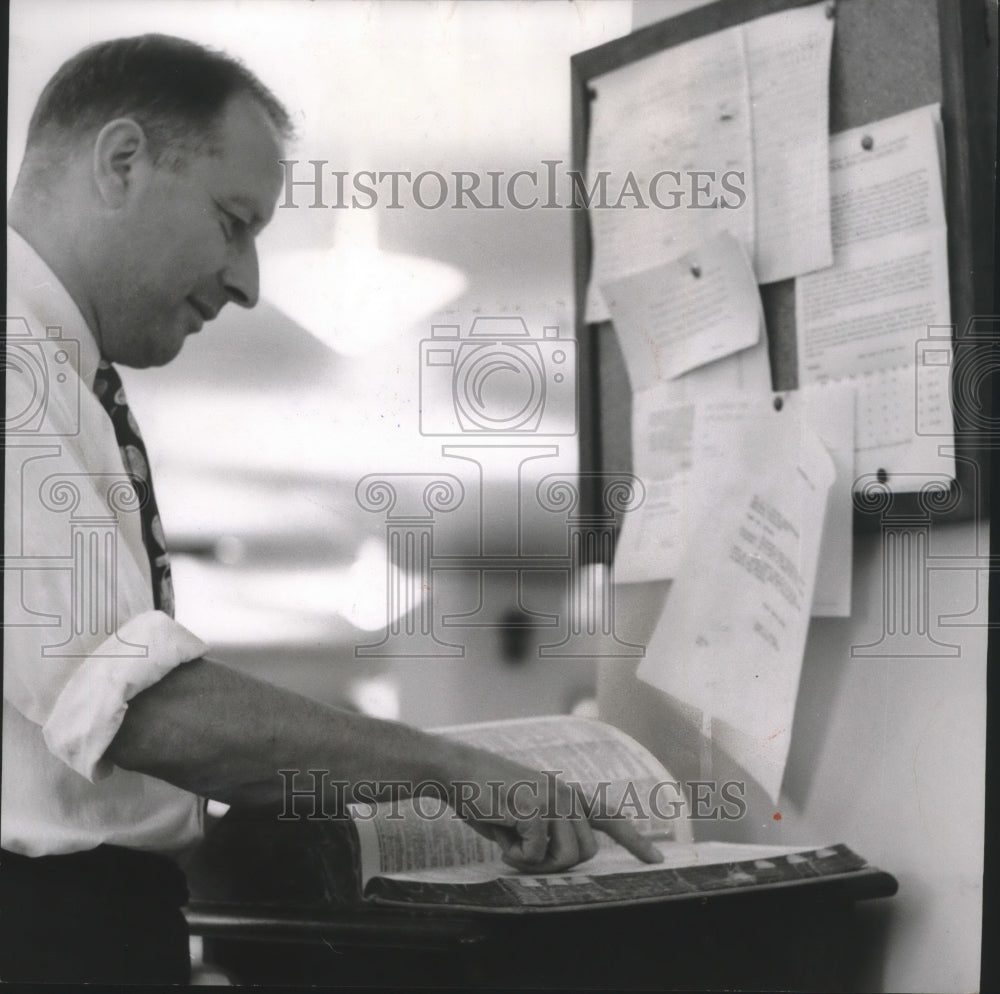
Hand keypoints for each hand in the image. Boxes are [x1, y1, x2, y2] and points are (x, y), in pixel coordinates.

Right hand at [437, 749, 664, 873]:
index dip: (634, 841)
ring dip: (536, 862)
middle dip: (556, 864)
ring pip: (567, 856)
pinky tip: (502, 834)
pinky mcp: (535, 806)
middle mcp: (566, 794)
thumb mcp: (524, 814)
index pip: (609, 817)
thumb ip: (548, 831)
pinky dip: (515, 855)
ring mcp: (553, 798)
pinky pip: (535, 854)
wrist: (458, 771)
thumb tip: (562, 858)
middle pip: (585, 853)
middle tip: (525, 854)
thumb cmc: (486, 796)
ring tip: (513, 843)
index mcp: (566, 795)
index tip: (657, 860)